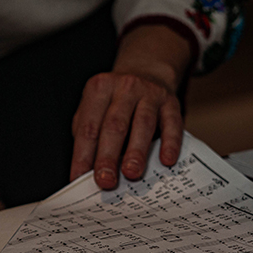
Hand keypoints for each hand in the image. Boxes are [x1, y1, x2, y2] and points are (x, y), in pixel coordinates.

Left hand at [70, 24, 191, 188]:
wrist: (146, 71)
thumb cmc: (115, 101)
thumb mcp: (96, 108)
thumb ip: (91, 136)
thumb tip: (88, 172)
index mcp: (99, 89)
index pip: (88, 127)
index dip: (83, 155)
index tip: (80, 178)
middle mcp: (124, 87)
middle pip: (114, 125)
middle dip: (108, 156)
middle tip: (105, 181)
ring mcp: (149, 93)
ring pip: (143, 123)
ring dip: (136, 151)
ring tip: (131, 173)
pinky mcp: (171, 101)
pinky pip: (172, 123)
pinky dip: (170, 142)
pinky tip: (166, 159)